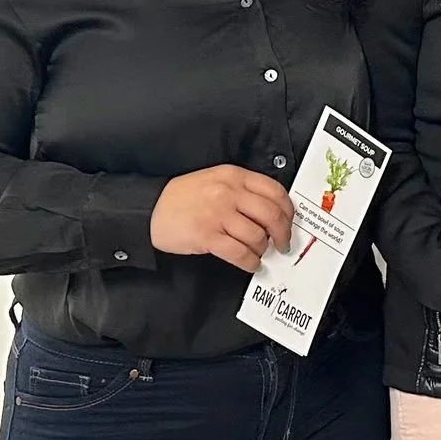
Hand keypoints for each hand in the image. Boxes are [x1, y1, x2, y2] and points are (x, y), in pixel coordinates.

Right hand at [150, 165, 294, 270]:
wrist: (150, 209)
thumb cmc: (182, 197)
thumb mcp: (215, 180)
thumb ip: (242, 189)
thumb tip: (272, 211)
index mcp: (233, 176)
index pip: (274, 190)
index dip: (288, 210)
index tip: (290, 221)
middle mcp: (228, 192)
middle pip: (271, 214)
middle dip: (283, 234)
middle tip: (283, 244)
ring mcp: (218, 214)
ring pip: (257, 236)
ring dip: (263, 250)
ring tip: (260, 253)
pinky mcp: (208, 236)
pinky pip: (239, 253)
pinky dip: (250, 262)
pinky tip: (250, 264)